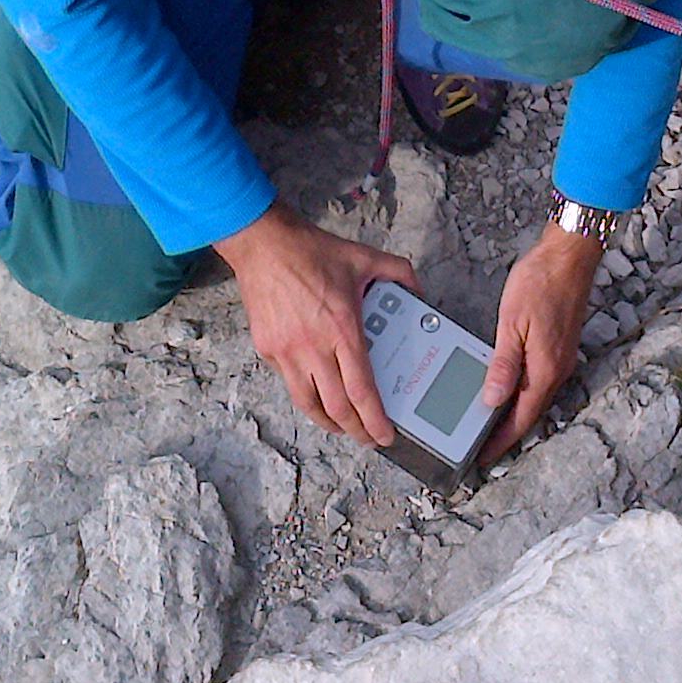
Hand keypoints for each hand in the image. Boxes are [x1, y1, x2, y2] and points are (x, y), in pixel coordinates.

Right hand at [214, 201, 418, 447]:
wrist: (263, 243)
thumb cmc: (310, 251)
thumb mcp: (363, 256)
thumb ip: (398, 273)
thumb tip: (418, 291)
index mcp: (342, 328)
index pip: (361, 390)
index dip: (374, 419)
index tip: (385, 434)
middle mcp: (313, 346)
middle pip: (336, 407)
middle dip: (356, 431)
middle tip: (368, 438)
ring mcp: (287, 351)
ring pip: (309, 404)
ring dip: (329, 422)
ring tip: (343, 427)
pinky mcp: (268, 349)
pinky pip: (290, 383)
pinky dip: (307, 396)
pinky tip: (318, 395)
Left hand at [479, 224, 604, 461]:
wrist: (569, 255)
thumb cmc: (541, 282)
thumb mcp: (512, 322)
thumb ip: (504, 364)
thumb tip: (493, 400)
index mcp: (546, 369)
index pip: (521, 418)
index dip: (501, 441)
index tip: (483, 458)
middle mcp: (558, 370)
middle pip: (530, 412)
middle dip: (506, 433)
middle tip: (481, 447)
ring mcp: (561, 358)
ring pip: (535, 397)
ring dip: (514, 413)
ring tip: (489, 424)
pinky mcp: (559, 347)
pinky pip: (539, 380)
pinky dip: (522, 392)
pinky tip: (507, 388)